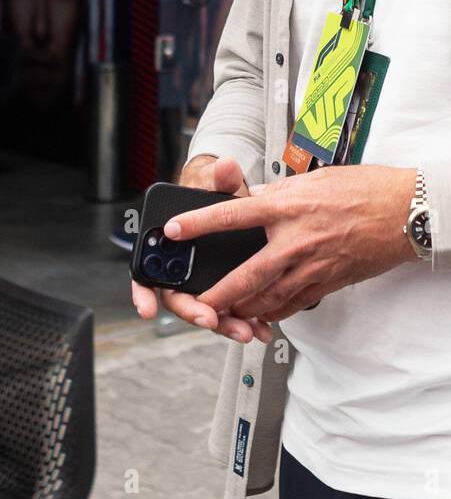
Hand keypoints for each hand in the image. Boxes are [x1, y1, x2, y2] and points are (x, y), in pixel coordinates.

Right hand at [130, 154, 271, 343]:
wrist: (236, 200)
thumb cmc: (215, 192)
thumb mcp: (217, 182)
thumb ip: (220, 177)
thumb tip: (225, 167)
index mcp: (166, 245)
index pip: (146, 274)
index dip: (143, 294)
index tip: (147, 309)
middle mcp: (179, 268)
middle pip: (179, 300)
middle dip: (195, 314)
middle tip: (212, 321)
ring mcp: (201, 281)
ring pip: (206, 310)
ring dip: (225, 324)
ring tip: (246, 331)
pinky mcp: (224, 288)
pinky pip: (229, 309)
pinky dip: (243, 320)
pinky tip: (260, 328)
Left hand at [159, 164, 418, 324]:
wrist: (406, 213)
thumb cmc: (366, 189)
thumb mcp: (317, 179)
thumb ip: (282, 194)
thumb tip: (255, 200)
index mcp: (290, 206)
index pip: (233, 214)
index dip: (199, 222)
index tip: (175, 230)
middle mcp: (296, 239)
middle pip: (245, 274)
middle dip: (216, 293)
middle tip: (196, 303)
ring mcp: (313, 265)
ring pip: (267, 297)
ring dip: (242, 308)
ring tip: (224, 313)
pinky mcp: (328, 281)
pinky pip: (293, 304)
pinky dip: (274, 311)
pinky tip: (263, 314)